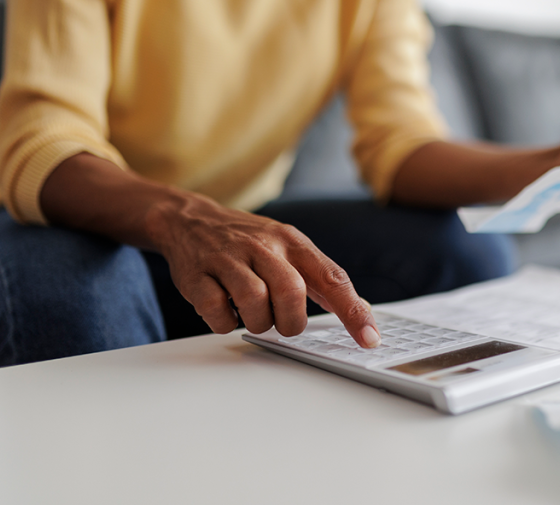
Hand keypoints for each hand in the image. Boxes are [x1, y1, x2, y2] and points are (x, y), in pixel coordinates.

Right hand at [146, 194, 379, 346]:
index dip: (353, 311)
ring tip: (252, 315)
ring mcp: (228, 258)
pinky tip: (226, 310)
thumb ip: (321, 277)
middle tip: (282, 323)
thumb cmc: (248, 241)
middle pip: (291, 292)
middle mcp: (263, 245)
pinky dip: (225, 322)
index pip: (332, 277)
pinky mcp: (197, 275)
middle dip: (291, 321)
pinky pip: (217, 311)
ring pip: (254, 302)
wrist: (190, 220)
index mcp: (292, 241)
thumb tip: (360, 312)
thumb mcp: (288, 246)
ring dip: (258, 322)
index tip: (370, 339)